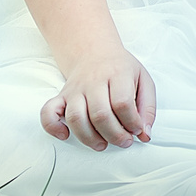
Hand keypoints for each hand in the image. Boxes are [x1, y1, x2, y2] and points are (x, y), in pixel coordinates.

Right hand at [41, 46, 156, 150]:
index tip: (137, 130)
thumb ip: (147, 108)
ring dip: (89, 138)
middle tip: (124, 142)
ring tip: (102, 144)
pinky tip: (65, 135)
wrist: (94, 52)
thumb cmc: (121, 70)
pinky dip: (53, 127)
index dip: (131, 122)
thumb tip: (145, 135)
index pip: (122, 103)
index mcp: (117, 74)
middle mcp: (93, 81)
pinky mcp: (61, 97)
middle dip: (114, 135)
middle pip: (100, 114)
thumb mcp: (143, 80)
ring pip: (76, 118)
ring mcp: (75, 89)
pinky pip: (48, 112)